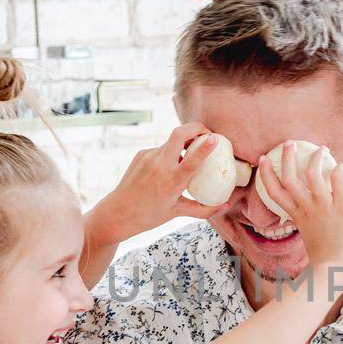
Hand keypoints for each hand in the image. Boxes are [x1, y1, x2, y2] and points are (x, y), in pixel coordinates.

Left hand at [87, 123, 225, 247]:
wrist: (117, 212)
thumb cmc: (148, 216)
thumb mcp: (177, 213)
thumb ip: (203, 209)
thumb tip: (225, 205)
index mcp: (171, 184)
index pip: (191, 161)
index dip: (205, 147)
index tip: (215, 138)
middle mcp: (159, 167)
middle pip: (178, 134)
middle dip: (196, 127)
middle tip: (207, 133)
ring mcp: (148, 158)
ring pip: (171, 141)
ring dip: (185, 142)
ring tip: (192, 150)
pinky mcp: (141, 154)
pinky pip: (161, 148)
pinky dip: (171, 152)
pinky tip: (170, 164)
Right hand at [255, 145, 342, 275]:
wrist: (337, 268)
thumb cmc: (324, 258)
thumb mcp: (308, 235)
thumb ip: (305, 219)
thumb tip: (304, 211)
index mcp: (296, 215)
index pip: (274, 191)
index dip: (265, 174)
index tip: (262, 160)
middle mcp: (307, 208)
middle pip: (290, 177)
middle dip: (287, 157)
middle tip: (288, 143)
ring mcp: (325, 206)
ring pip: (314, 173)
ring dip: (316, 157)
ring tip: (321, 148)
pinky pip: (339, 181)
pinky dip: (338, 170)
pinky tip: (341, 166)